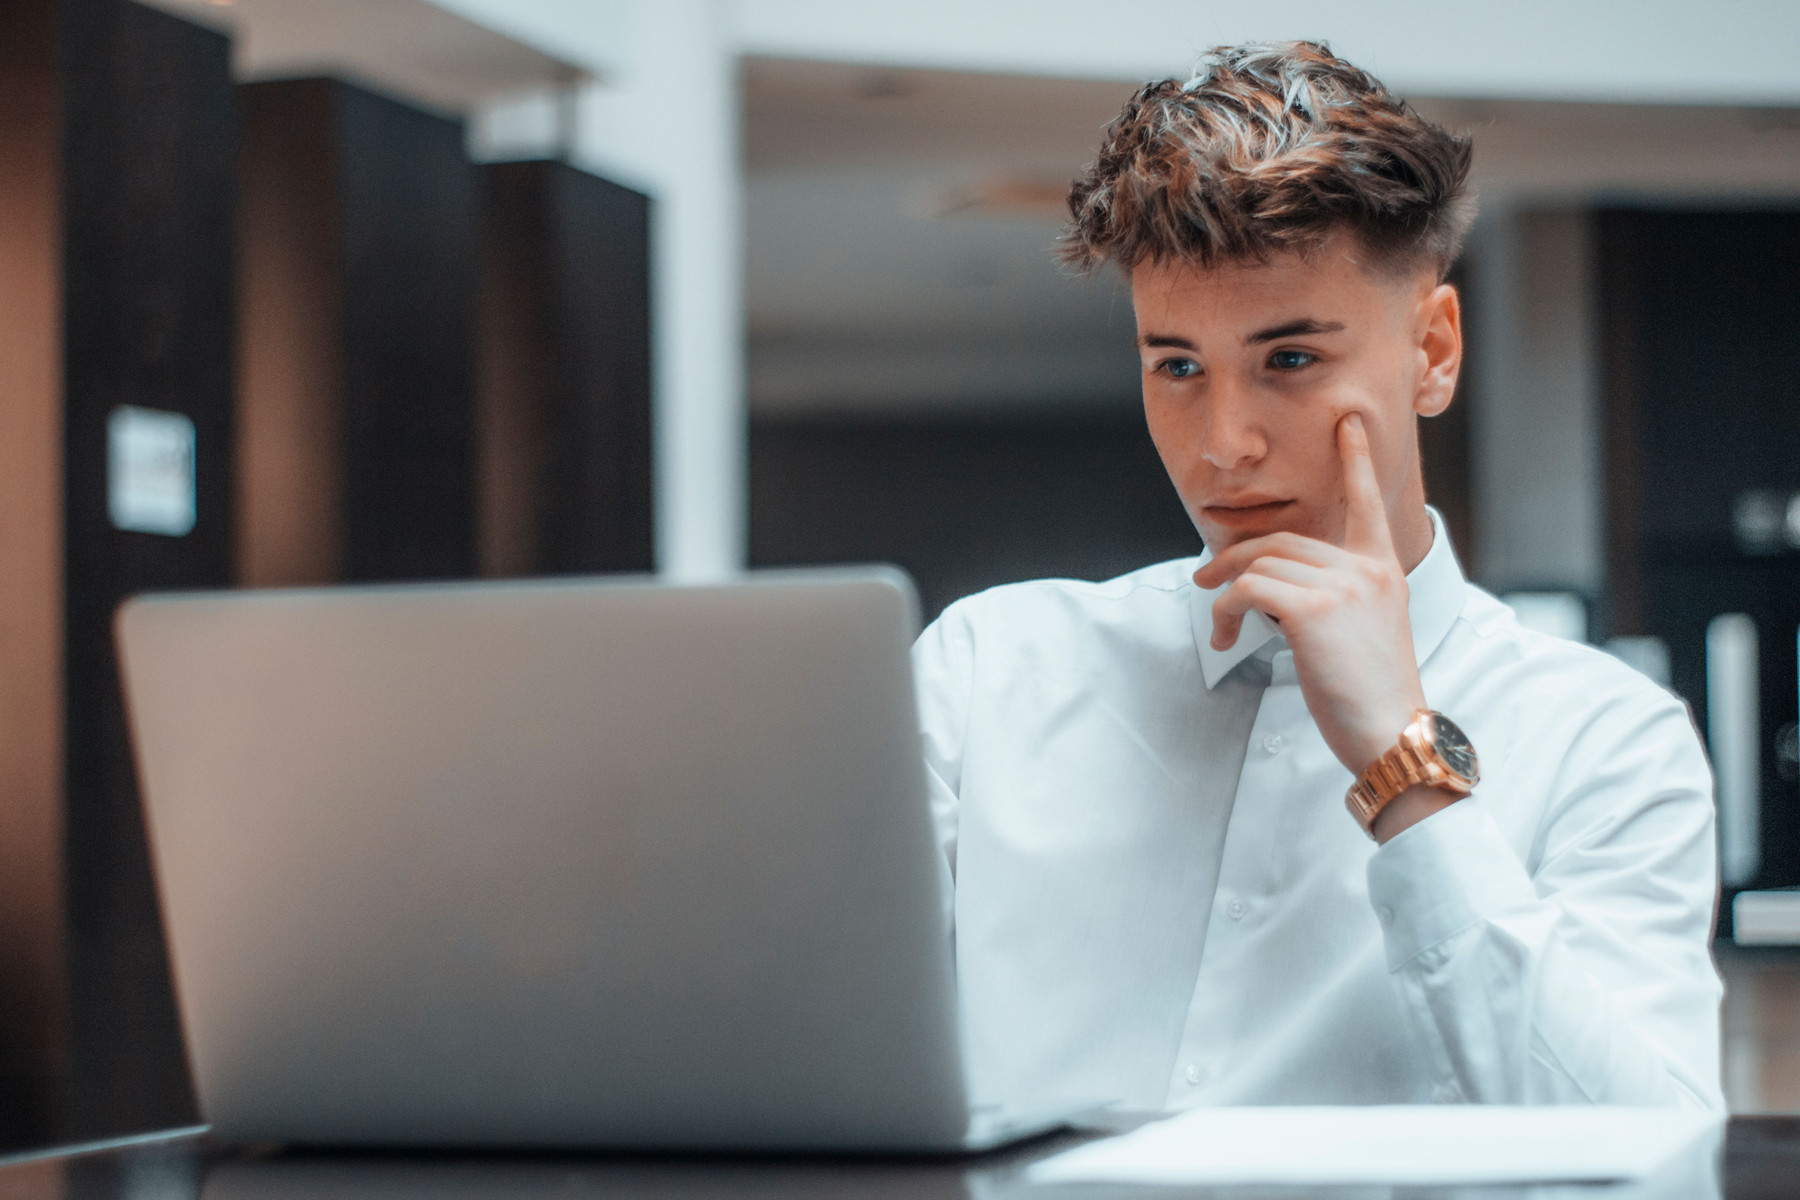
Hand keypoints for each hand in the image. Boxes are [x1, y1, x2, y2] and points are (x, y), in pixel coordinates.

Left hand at [1192, 414, 1426, 779]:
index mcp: (1384, 570)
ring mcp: (1343, 585)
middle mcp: (1367, 569)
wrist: (1392, 734)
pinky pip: (1248, 591)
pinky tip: (1228, 638)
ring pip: (1260, 565)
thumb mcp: (1362, 632)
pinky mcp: (1315, 609)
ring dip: (1226, 595)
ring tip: (1223, 629)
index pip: (1368, 504)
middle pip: (1282, 541)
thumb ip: (1333, 596)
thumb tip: (1269, 586)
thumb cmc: (1372, 694)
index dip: (1355, 461)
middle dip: (1235, 559)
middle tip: (1205, 580)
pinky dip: (1226, 612)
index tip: (1346, 424)